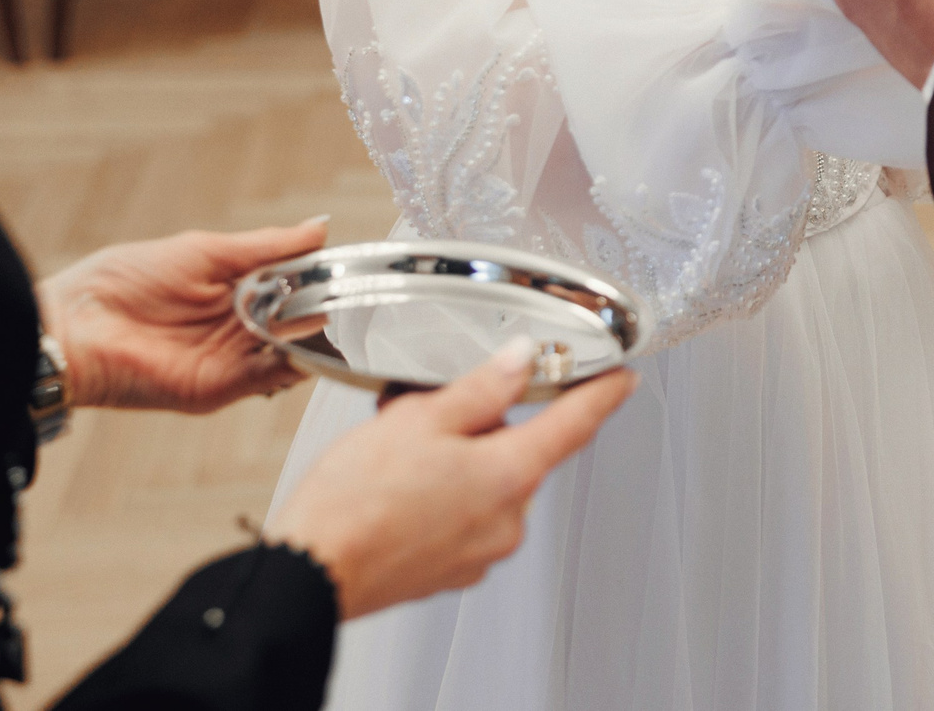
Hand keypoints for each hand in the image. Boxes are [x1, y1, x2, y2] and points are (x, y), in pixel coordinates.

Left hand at [38, 218, 330, 413]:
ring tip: (325, 312)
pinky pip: (270, 378)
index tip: (351, 266)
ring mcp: (231, 359)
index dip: (322, 277)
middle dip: (324, 307)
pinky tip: (303, 341)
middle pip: (300, 320)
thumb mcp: (204, 251)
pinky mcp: (219, 388)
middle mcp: (239, 327)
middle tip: (347, 292)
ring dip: (312, 334)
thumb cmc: (122, 281)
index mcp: (236, 289)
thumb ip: (266, 247)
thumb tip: (321, 229)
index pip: (295, 284)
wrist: (71, 327)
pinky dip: (294, 363)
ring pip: (293, 349)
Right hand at [266, 346, 634, 620]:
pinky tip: (397, 489)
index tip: (623, 380)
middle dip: (484, 425)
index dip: (603, 394)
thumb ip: (480, 388)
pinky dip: (440, 496)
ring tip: (399, 454)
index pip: (576, 424)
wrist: (311, 573)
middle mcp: (507, 519)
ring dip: (457, 460)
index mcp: (510, 475)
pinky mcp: (451, 570)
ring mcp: (481, 550)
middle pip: (518, 450)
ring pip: (486, 483)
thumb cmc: (354, 502)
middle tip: (431, 411)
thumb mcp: (420, 419)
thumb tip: (520, 360)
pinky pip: (461, 516)